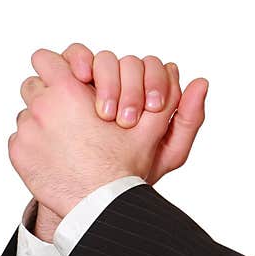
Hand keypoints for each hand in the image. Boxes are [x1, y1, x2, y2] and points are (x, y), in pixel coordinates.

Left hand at [10, 48, 185, 217]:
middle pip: (34, 84)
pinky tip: (59, 159)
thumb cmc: (126, 170)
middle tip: (71, 114)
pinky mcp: (18, 153)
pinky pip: (21, 140)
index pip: (48, 58)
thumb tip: (201, 82)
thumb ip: (172, 104)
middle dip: (50, 96)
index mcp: (70, 90)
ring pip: (27, 113)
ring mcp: (27, 130)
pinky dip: (36, 147)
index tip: (73, 83)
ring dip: (43, 122)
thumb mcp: (153, 134)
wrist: (99, 209)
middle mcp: (41, 105)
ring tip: (67, 140)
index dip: (60, 68)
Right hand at [59, 43, 208, 186]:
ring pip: (87, 56)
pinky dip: (66, 64)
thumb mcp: (166, 154)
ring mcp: (79, 85)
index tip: (154, 106)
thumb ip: (188, 121)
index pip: (148, 67)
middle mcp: (110, 83)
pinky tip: (75, 83)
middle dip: (126, 83)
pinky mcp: (52, 90)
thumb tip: (202, 82)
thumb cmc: (131, 175)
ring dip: (96, 71)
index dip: (154, 80)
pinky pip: (54, 64)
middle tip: (127, 118)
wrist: (90, 199)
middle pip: (118, 61)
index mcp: (138, 92)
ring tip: (101, 104)